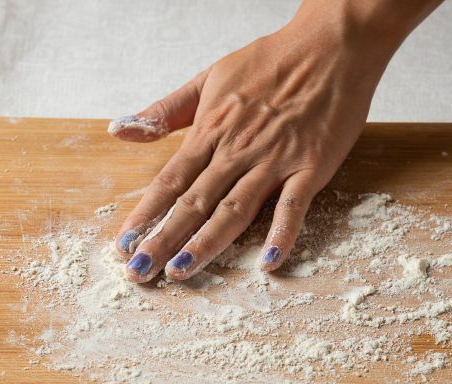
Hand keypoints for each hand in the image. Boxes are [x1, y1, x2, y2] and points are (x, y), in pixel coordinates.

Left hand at [110, 0, 439, 282]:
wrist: (331, 45)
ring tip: (181, 271)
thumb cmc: (271, 62)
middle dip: (163, 239)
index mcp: (212, 129)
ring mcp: (275, 160)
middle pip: (194, 202)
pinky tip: (268, 262)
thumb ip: (166, 110)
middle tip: (138, 271)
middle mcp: (238, 149)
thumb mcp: (209, 78)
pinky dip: (282, 234)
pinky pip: (294, 206)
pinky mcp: (310, 166)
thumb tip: (120, 130)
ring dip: (206, 242)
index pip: (171, 179)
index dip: (146, 212)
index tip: (124, 242)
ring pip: (234, 209)